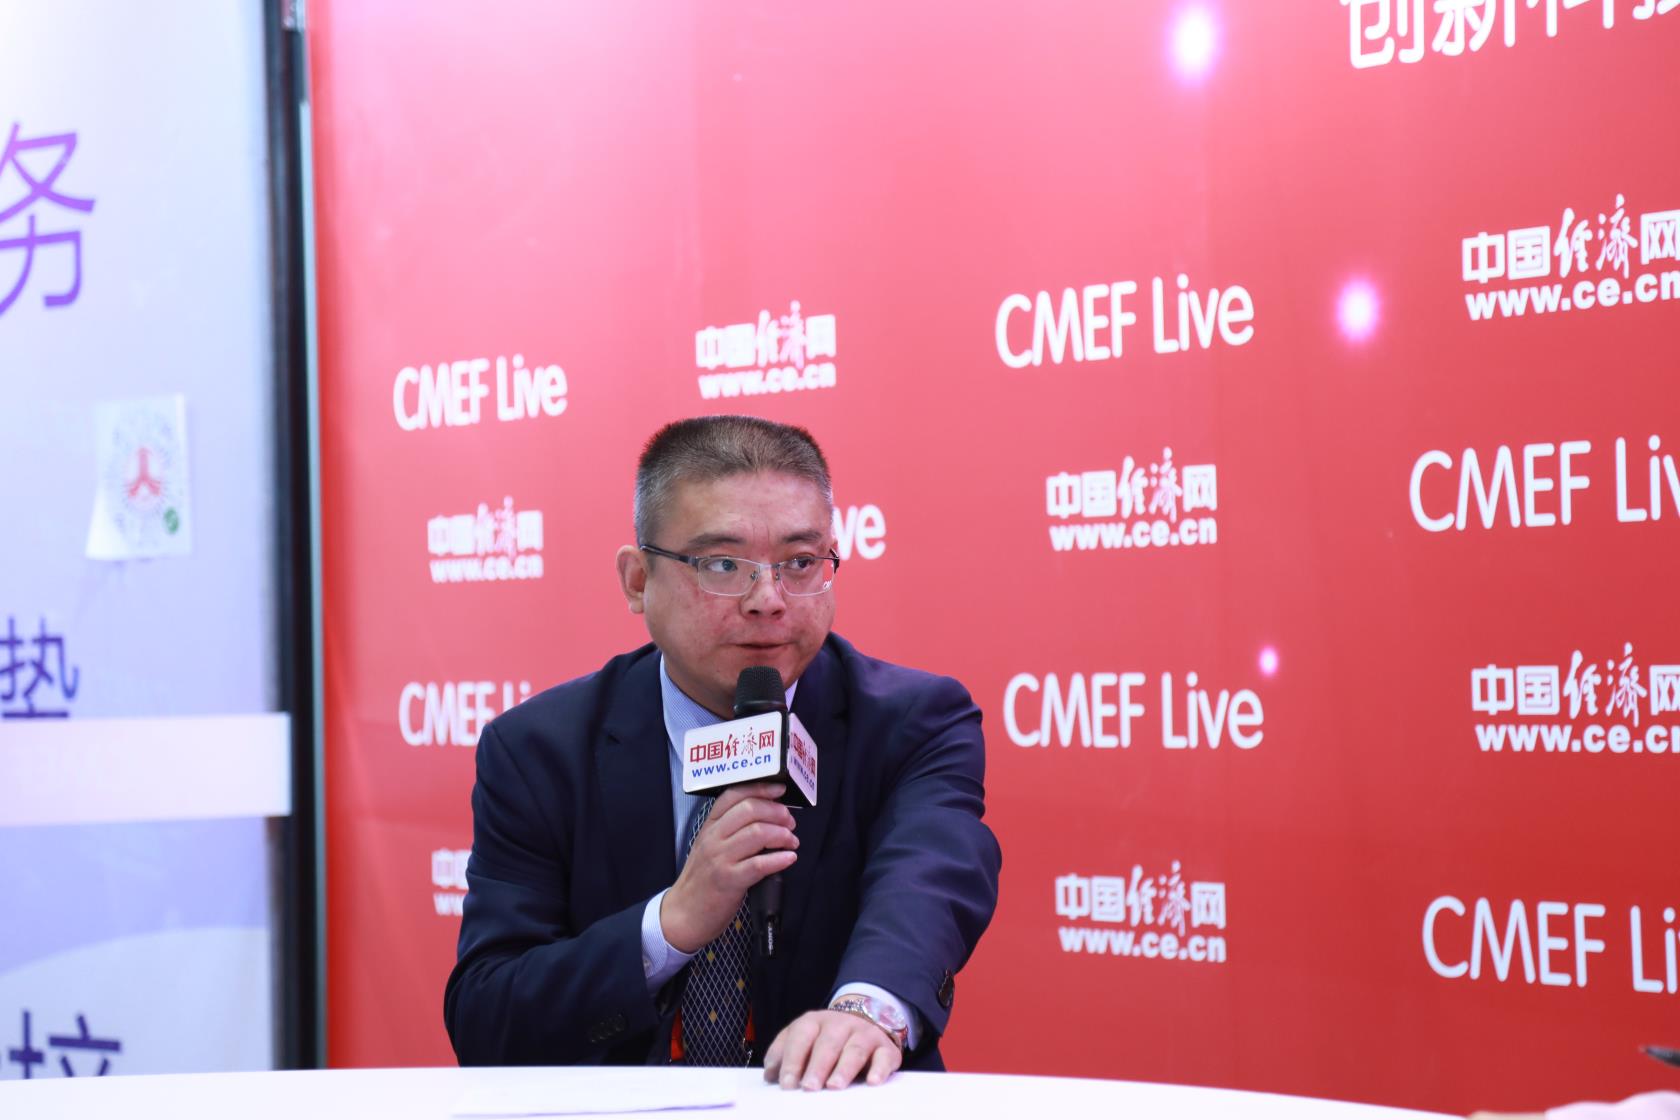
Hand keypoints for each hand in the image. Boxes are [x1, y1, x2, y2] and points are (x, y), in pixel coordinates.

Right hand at [660, 782, 797, 953]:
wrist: (683, 914)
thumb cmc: (702, 881)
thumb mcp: (710, 847)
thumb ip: (731, 829)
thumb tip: (767, 815)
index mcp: (710, 826)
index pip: (734, 795)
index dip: (760, 788)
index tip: (780, 790)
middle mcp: (713, 838)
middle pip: (749, 810)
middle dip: (777, 812)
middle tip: (790, 822)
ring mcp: (720, 859)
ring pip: (757, 833)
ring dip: (782, 835)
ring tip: (791, 842)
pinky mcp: (729, 880)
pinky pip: (759, 864)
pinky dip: (779, 859)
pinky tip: (789, 858)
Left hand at [763, 1009, 902, 1090]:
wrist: (866, 1020)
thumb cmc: (826, 1040)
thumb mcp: (802, 1040)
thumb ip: (783, 1054)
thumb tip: (770, 1075)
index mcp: (815, 1021)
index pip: (801, 1036)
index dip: (793, 1059)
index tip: (787, 1083)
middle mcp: (841, 1024)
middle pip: (828, 1043)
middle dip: (817, 1066)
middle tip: (809, 1087)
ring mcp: (865, 1034)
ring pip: (855, 1049)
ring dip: (844, 1068)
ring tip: (834, 1086)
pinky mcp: (886, 1048)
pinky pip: (884, 1057)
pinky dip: (879, 1069)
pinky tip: (872, 1082)